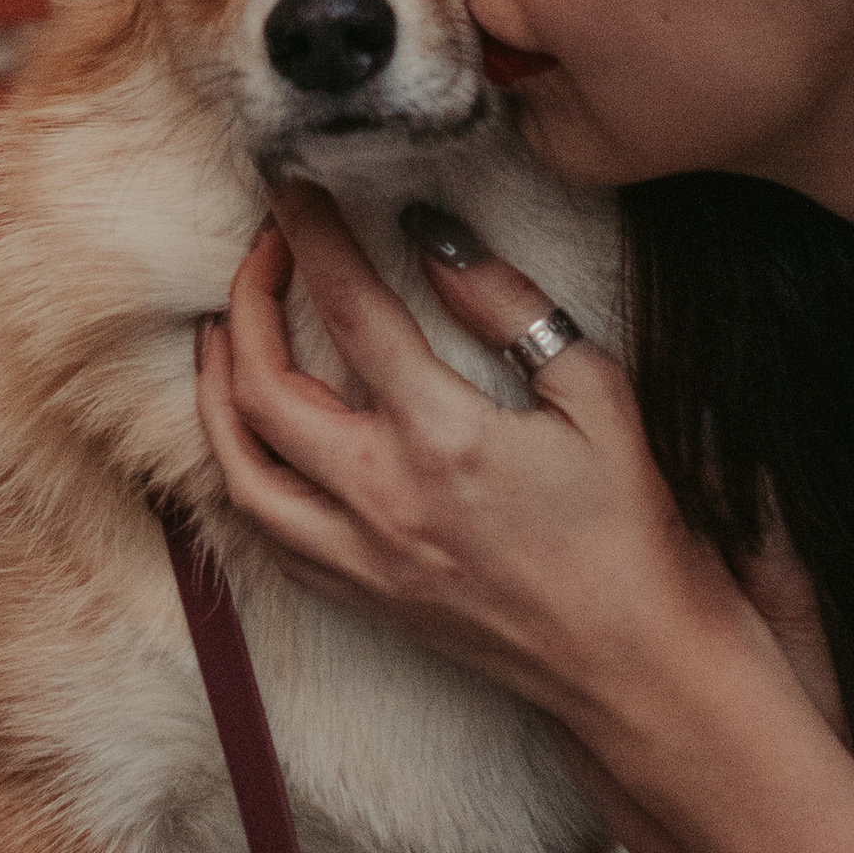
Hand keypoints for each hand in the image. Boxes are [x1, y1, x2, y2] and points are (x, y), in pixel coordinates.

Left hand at [193, 181, 766, 774]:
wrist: (636, 665)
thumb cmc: (632, 529)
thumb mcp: (597, 396)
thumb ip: (509, 308)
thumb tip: (436, 238)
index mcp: (444, 440)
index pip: (351, 311)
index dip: (313, 236)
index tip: (297, 187)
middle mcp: (382, 501)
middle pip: (263, 389)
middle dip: (247, 301)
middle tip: (266, 250)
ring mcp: (361, 558)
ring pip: (239, 470)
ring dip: (217, 393)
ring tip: (224, 333)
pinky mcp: (361, 597)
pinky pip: (266, 532)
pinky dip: (241, 470)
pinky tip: (253, 432)